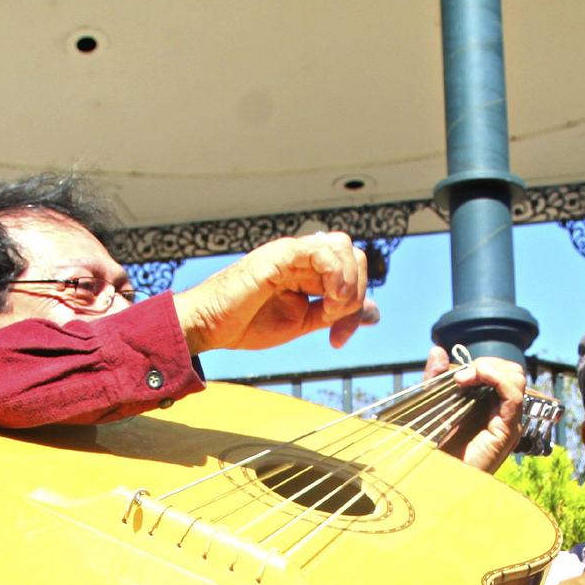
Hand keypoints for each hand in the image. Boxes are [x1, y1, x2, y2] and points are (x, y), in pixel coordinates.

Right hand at [173, 233, 375, 353]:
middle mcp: (302, 257)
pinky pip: (320, 250)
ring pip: (342, 246)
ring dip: (346, 283)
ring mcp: (291, 253)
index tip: (337, 338)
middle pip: (353, 256)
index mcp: (308, 271)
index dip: (356, 305)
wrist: (209, 327)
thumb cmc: (245, 324)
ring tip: (329, 310)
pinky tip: (324, 301)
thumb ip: (336, 314)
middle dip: (355, 294)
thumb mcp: (302, 322)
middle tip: (334, 325)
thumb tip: (374, 313)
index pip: (351, 272)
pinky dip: (333, 275)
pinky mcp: (279, 255)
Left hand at [424, 345, 525, 472]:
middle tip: (460, 377)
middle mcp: (503, 415)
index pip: (502, 373)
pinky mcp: (507, 431)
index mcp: (488, 409)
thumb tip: (438, 350)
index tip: (455, 373)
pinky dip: (495, 377)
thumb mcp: (429, 404)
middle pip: (513, 373)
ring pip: (516, 378)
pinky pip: (514, 395)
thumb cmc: (429, 450)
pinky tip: (473, 378)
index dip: (482, 365)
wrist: (431, 480)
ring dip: (490, 368)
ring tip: (464, 379)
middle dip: (488, 364)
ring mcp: (507, 423)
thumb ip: (434, 378)